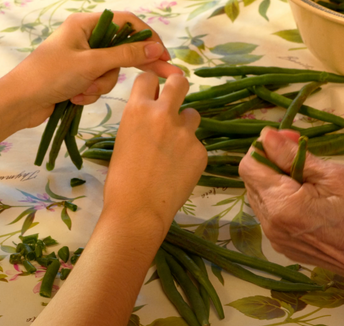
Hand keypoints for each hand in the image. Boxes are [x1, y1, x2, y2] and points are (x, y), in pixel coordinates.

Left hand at [1, 11, 181, 131]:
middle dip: (136, 66)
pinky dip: (91, 92)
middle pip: (123, 49)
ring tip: (82, 91)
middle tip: (168, 76)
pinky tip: (75, 97)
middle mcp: (86, 38)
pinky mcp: (80, 77)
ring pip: (112, 71)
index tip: (164, 55)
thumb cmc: (51, 76)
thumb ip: (126, 56)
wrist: (21, 102)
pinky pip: (100, 83)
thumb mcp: (92, 64)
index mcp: (86, 25)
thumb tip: (156, 48)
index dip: (148, 38)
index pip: (127, 24)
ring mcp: (83, 59)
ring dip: (101, 85)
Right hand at [103, 73, 206, 236]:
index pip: (148, 78)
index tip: (154, 90)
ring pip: (193, 115)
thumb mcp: (124, 139)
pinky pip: (197, 144)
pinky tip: (178, 170)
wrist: (138, 208)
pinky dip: (190, 153)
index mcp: (138, 109)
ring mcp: (186, 133)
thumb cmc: (121, 179)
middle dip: (178, 84)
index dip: (152, 83)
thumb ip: (141, 121)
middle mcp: (164, 114)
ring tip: (175, 146)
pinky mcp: (201, 151)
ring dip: (186, 124)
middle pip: (180, 82)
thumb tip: (153, 114)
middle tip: (177, 93)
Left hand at [238, 128, 343, 288]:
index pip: (249, 166)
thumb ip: (294, 156)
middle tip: (302, 153)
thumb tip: (266, 137)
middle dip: (272, 161)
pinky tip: (310, 197)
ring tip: (309, 176)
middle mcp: (271, 224)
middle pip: (252, 181)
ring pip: (261, 197)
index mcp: (281, 205)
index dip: (266, 146)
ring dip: (278, 179)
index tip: (291, 139)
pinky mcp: (285, 245)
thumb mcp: (334, 176)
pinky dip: (284, 199)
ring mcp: (276, 238)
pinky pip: (272, 214)